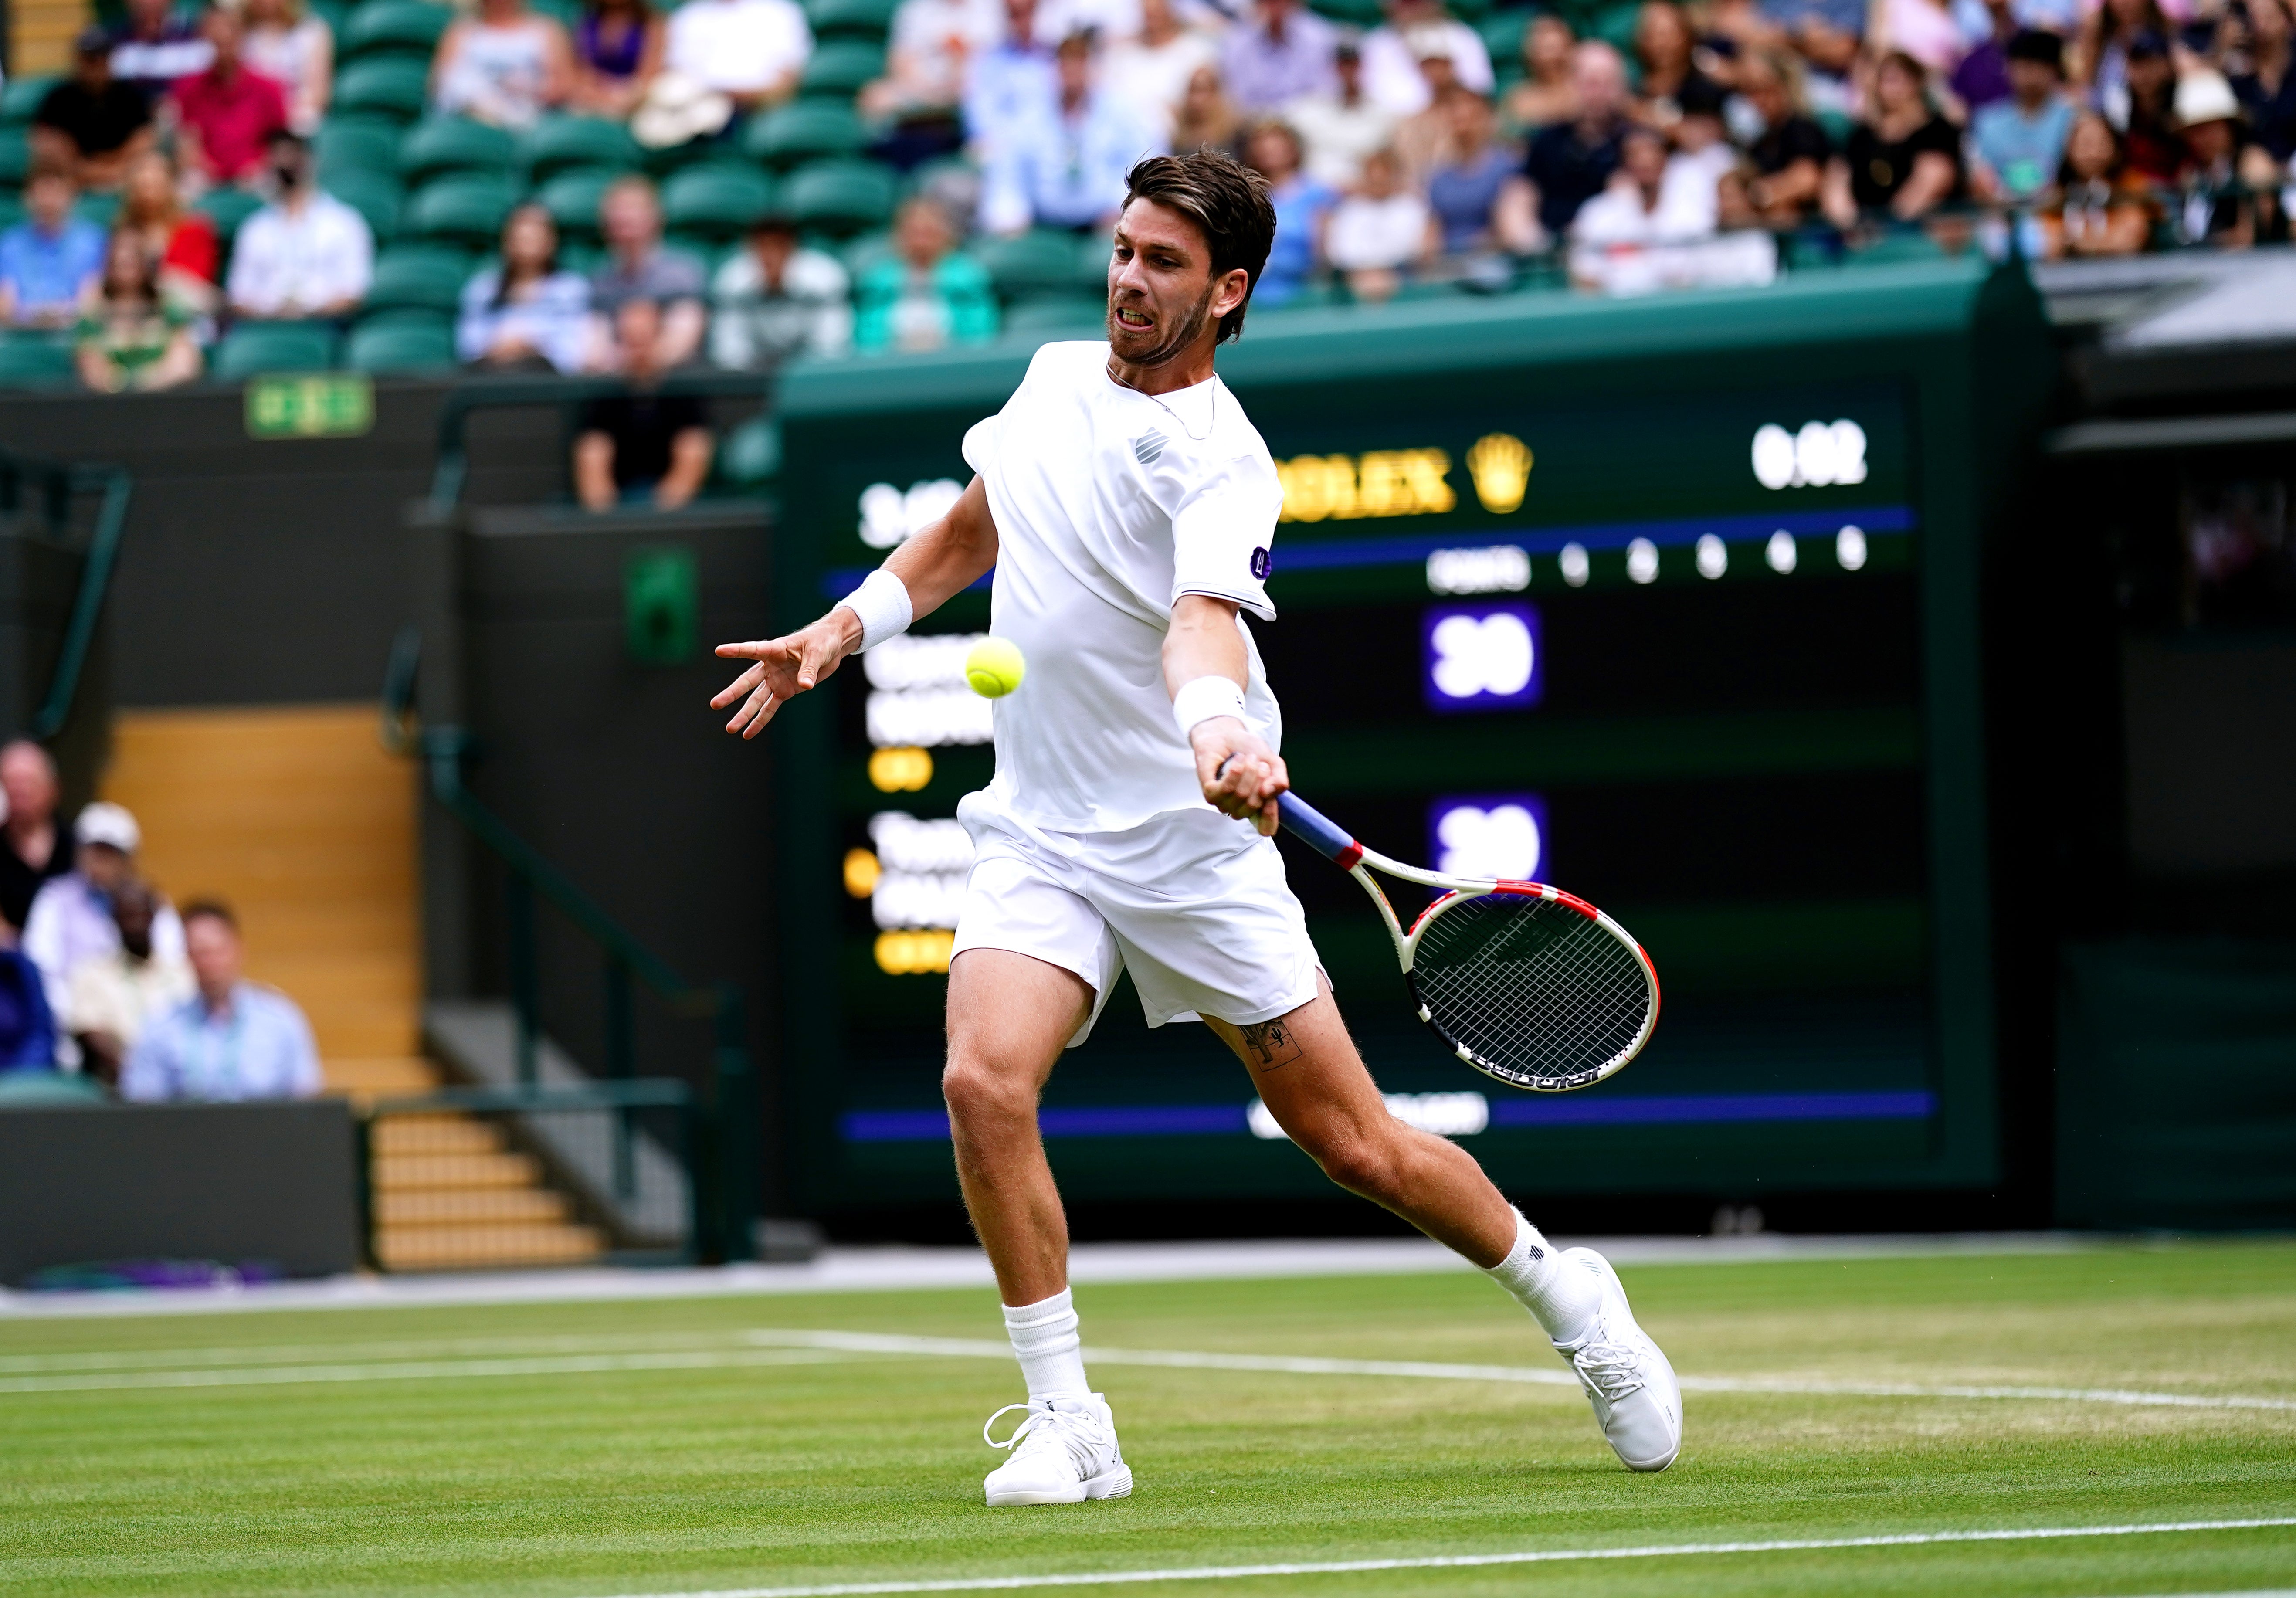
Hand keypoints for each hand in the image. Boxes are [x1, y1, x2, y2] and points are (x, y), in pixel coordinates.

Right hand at [710, 608, 863, 737]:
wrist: (831, 646)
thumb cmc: (822, 641)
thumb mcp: (817, 653)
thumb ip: (808, 669)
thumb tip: (804, 685)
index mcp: (775, 649)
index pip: (752, 650)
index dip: (736, 651)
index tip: (719, 651)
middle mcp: (770, 666)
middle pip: (748, 681)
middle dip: (732, 694)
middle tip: (715, 704)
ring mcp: (776, 680)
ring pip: (756, 699)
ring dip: (744, 714)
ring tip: (730, 729)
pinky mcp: (785, 690)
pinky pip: (771, 707)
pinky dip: (760, 720)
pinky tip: (748, 733)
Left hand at [1192, 717, 1287, 835]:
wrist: (1227, 734)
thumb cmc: (1249, 751)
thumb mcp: (1273, 762)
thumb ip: (1279, 779)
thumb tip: (1271, 792)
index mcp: (1258, 806)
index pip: (1265, 828)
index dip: (1270, 816)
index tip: (1271, 796)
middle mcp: (1240, 808)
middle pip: (1254, 805)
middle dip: (1259, 778)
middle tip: (1258, 762)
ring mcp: (1224, 802)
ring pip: (1240, 796)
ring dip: (1247, 772)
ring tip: (1247, 758)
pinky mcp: (1209, 793)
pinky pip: (1224, 790)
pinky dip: (1233, 773)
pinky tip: (1236, 761)